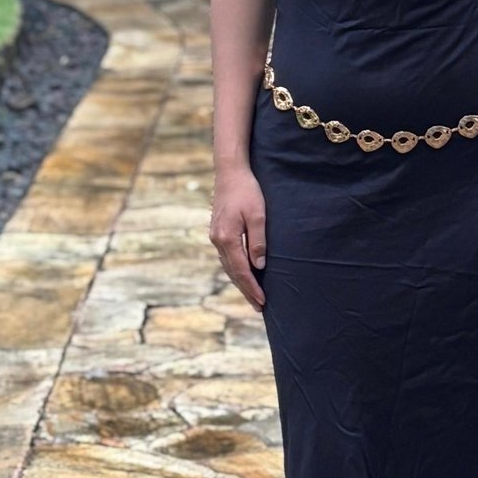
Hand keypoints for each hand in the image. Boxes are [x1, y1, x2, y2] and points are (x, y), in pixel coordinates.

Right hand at [209, 166, 266, 308]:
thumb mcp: (258, 214)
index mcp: (227, 238)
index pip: (241, 270)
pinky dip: (235, 269)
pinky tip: (242, 273)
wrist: (230, 172)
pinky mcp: (217, 231)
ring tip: (252, 295)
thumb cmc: (247, 190)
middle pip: (232, 272)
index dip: (252, 288)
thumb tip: (259, 265)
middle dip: (246, 290)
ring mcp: (215, 236)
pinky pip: (226, 257)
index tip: (262, 301)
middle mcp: (218, 240)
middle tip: (259, 306)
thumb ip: (258, 241)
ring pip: (227, 266)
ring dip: (240, 281)